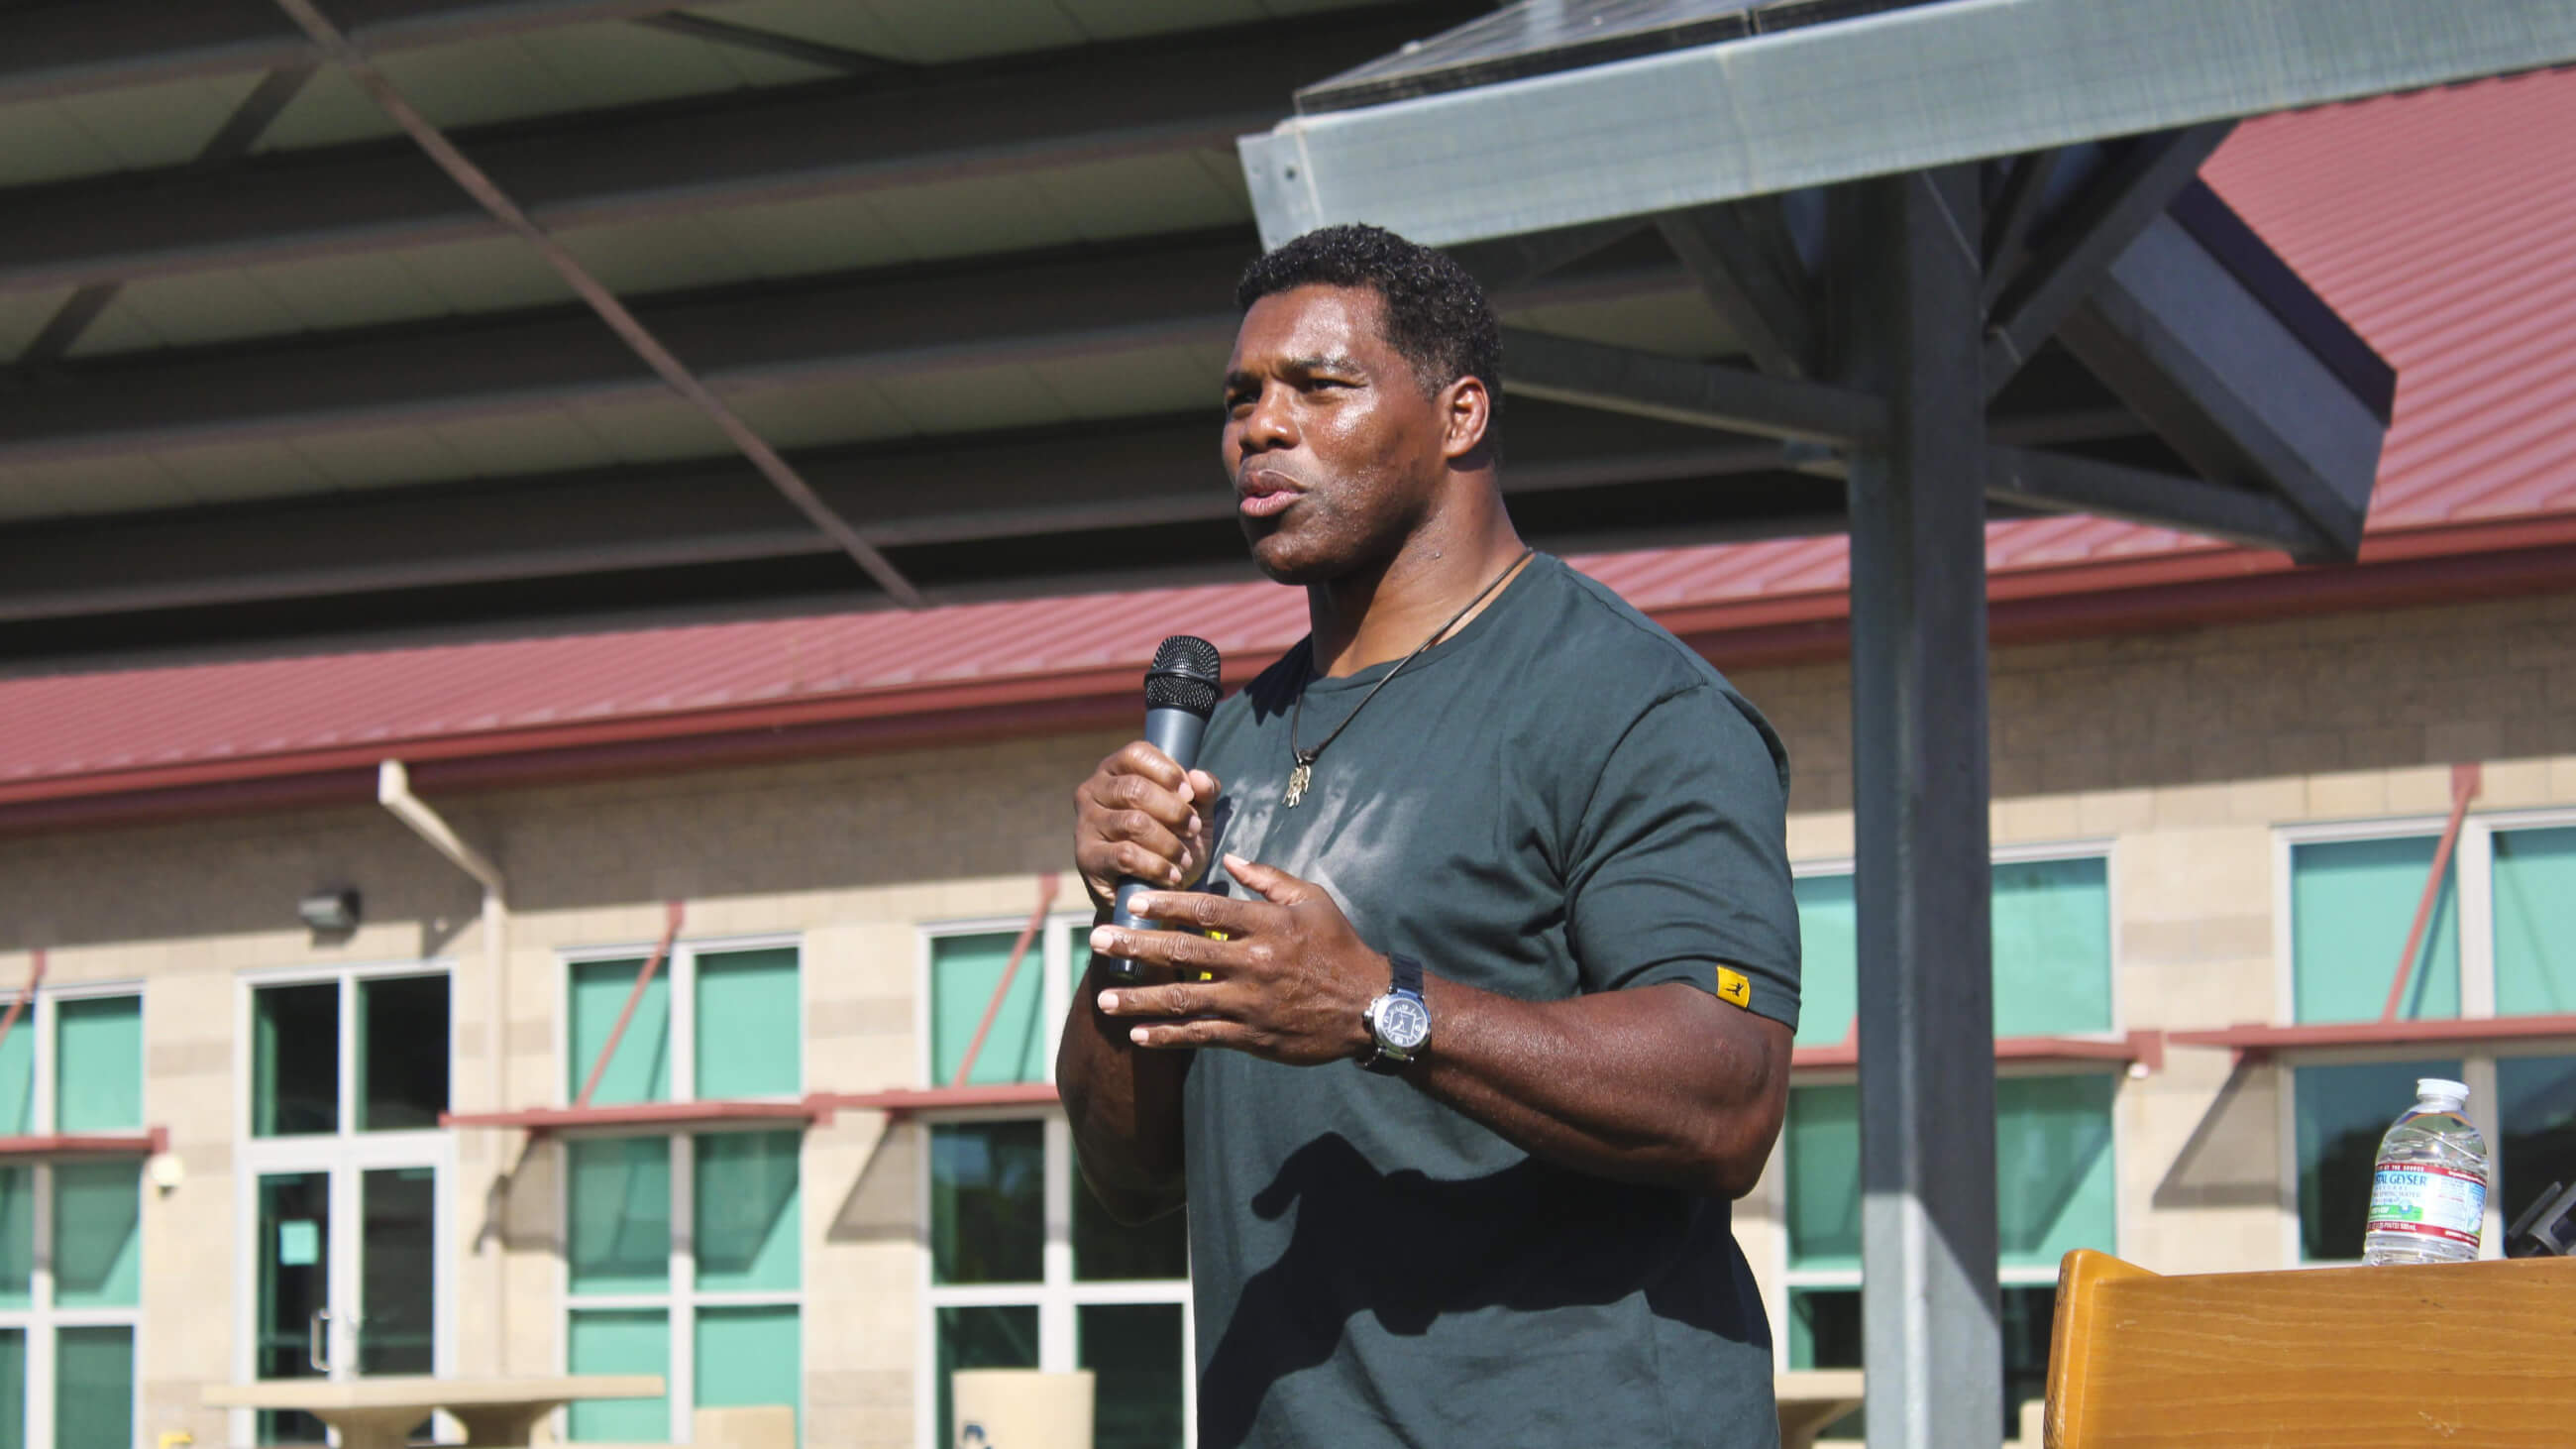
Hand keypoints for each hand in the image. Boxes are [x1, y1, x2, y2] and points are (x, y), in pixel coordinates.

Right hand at [1072, 742, 1221, 913]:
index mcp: (1115, 770)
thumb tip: (1200, 778)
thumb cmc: (1170, 842)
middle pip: (1135, 789)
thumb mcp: (1194, 813)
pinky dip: (1155, 866)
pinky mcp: (1086, 858)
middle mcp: (1093, 791)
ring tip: (1185, 858)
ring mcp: (1086, 824)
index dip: (1167, 771)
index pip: (1136, 753)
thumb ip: (1202, 792)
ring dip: (1168, 843)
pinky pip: (1126, 855)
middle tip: (1193, 829)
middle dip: (1173, 811)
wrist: (1148, 893)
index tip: (1190, 795)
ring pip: (1133, 823)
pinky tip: (1171, 875)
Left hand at [1087, 854, 1384, 1065]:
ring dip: (1139, 1000)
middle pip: (1182, 952)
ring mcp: (1249, 1002)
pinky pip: (1201, 1035)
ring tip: (1104, 999)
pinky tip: (1139, 1035)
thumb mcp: (1313, 900)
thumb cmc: (1340, 947)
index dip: (1165, 904)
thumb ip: (1268, 879)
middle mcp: (1252, 963)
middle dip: (1135, 947)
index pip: (1205, 911)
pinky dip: (1168, 1036)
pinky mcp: (1251, 1035)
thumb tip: (1230, 858)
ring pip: (1183, 1000)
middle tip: (1096, 941)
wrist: (1369, 1006)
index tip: (1132, 901)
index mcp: (1266, 925)